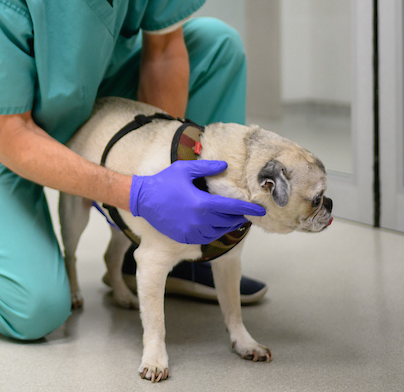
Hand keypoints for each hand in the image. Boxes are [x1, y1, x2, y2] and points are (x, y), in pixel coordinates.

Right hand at [128, 159, 265, 244]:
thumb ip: (207, 168)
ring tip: (233, 218)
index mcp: (201, 203)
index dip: (248, 209)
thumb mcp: (185, 169)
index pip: (232, 208)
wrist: (143, 199)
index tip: (261, 210)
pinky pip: (206, 238)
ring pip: (218, 232)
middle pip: (228, 222)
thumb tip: (225, 165)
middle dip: (239, 217)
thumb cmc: (164, 182)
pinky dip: (214, 232)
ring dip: (227, 225)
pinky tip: (216, 225)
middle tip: (247, 212)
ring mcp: (191, 231)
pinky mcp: (185, 238)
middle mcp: (199, 221)